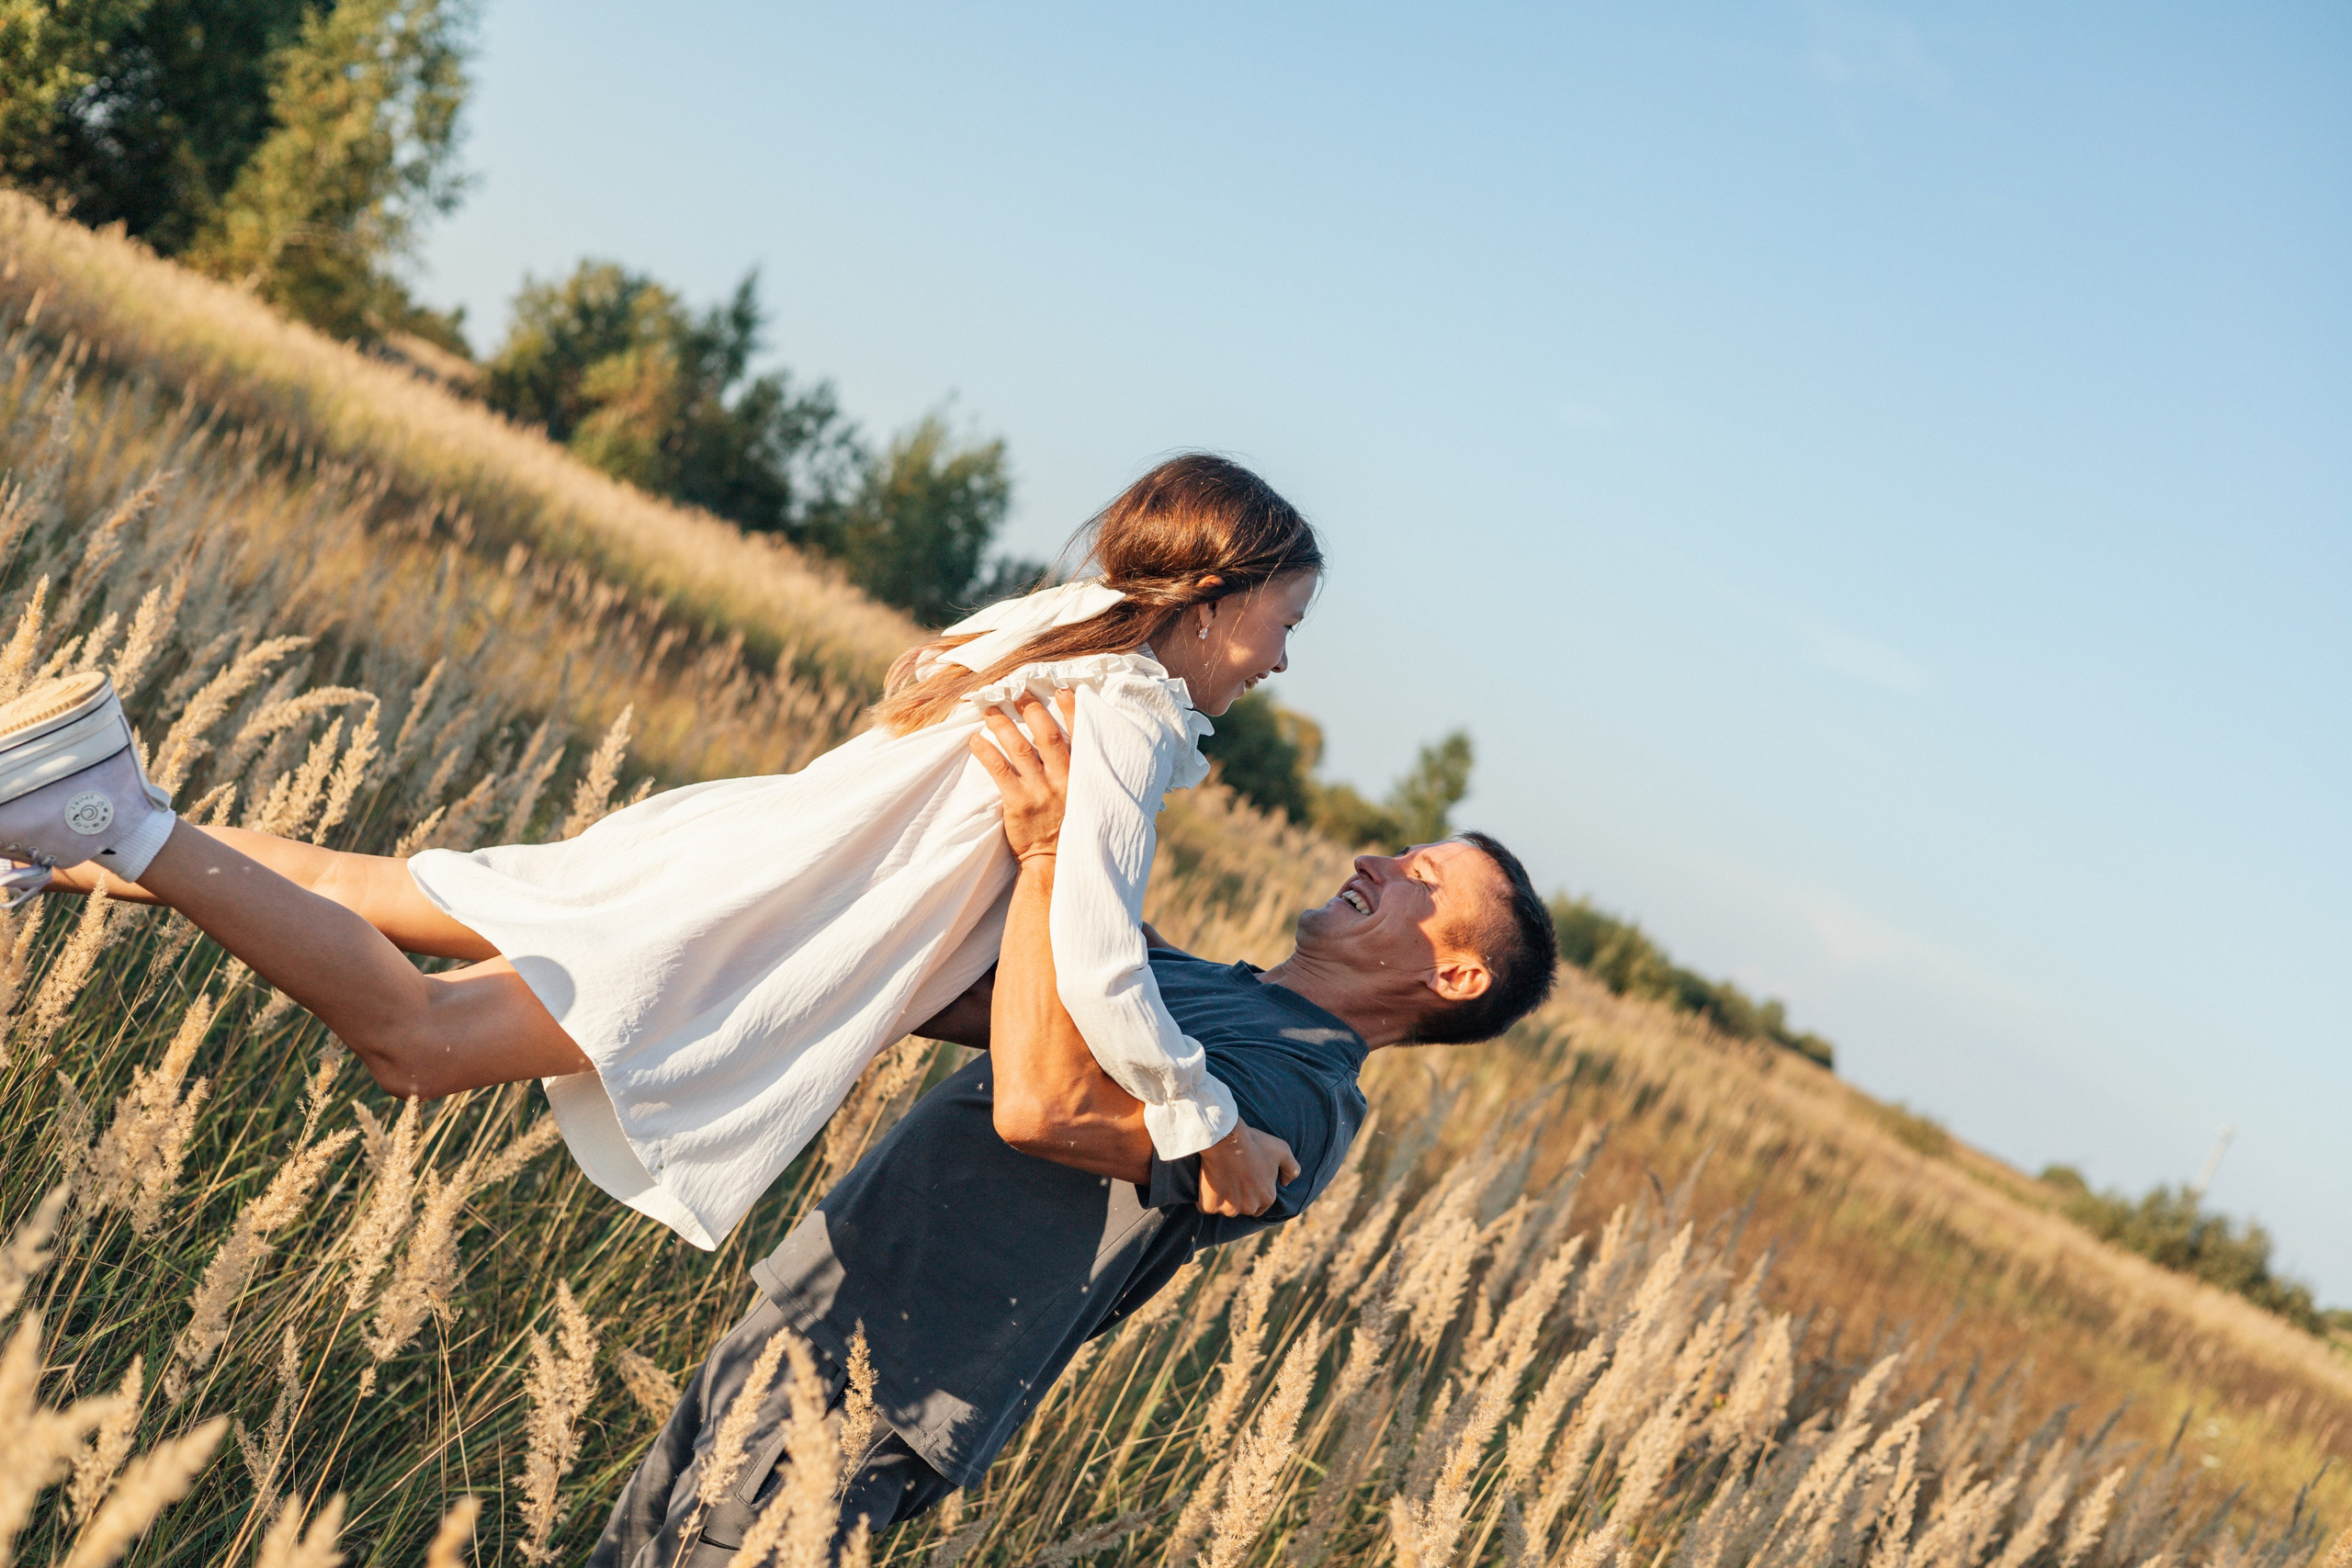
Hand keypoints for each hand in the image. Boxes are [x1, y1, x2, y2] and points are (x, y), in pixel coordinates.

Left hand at [969, 688, 1078, 862]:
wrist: (1055, 863)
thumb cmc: (1070, 828)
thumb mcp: (1086, 799)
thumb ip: (1081, 774)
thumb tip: (1075, 748)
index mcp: (1082, 776)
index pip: (1080, 736)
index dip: (1072, 711)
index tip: (1063, 690)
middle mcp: (1062, 779)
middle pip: (1047, 735)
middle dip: (1032, 709)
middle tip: (1018, 690)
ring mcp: (1040, 791)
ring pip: (1020, 749)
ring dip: (1003, 725)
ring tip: (990, 709)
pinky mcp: (1018, 803)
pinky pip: (999, 771)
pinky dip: (986, 753)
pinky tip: (975, 740)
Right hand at [1196, 1124, 1299, 1217]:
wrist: (1226, 1138)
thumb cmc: (1254, 1143)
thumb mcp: (1282, 1150)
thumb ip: (1292, 1169)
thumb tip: (1287, 1183)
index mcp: (1267, 1197)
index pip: (1261, 1204)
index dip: (1253, 1190)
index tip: (1245, 1177)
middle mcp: (1250, 1207)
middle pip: (1243, 1207)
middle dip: (1239, 1197)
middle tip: (1233, 1176)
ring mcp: (1229, 1208)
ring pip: (1225, 1208)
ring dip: (1222, 1198)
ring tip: (1220, 1177)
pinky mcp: (1210, 1205)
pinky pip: (1206, 1207)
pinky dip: (1205, 1198)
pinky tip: (1208, 1183)